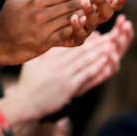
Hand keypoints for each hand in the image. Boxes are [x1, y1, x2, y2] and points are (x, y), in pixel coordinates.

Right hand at [0, 0, 91, 64]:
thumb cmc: (6, 18)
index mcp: (35, 3)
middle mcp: (40, 15)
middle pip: (70, 6)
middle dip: (89, 2)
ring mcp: (43, 30)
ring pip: (70, 21)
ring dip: (87, 16)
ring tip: (102, 11)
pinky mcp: (44, 43)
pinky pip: (65, 35)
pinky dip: (78, 30)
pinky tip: (89, 27)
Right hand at [0, 26, 122, 121]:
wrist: (25, 103)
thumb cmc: (28, 83)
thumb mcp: (33, 63)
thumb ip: (45, 52)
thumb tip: (54, 41)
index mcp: (50, 56)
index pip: (71, 44)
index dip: (86, 37)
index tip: (96, 32)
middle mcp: (58, 62)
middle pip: (81, 49)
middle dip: (97, 42)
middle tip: (109, 33)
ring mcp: (64, 74)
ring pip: (86, 59)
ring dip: (100, 51)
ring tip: (111, 43)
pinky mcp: (69, 86)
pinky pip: (86, 74)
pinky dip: (97, 66)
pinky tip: (106, 60)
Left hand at [39, 0, 126, 44]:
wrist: (30, 16)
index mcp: (93, 5)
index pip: (112, 3)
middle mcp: (91, 18)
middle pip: (107, 13)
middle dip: (103, 2)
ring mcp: (83, 30)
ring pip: (95, 24)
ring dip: (91, 11)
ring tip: (83, 0)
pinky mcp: (72, 40)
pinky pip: (80, 36)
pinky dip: (79, 26)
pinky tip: (73, 17)